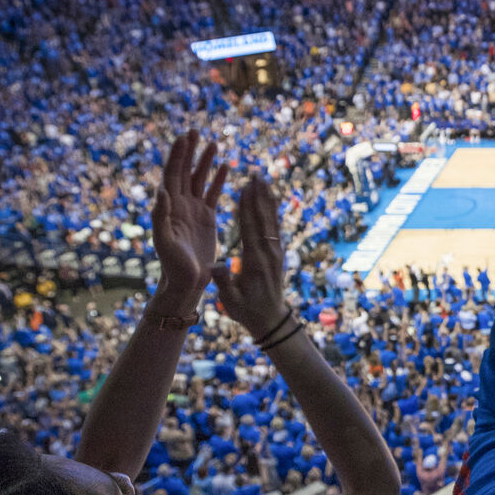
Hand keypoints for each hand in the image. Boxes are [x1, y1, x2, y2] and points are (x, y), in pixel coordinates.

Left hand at [150, 130, 226, 312]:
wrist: (186, 282)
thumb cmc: (173, 265)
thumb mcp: (164, 241)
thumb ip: (160, 216)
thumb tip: (161, 191)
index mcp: (169, 207)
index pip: (173, 175)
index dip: (178, 155)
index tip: (184, 137)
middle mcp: (180, 205)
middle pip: (185, 171)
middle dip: (189, 151)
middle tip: (194, 131)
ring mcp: (193, 210)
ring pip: (199, 180)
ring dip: (204, 161)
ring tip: (212, 143)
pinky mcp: (207, 218)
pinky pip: (212, 194)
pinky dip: (217, 180)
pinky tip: (224, 166)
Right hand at [211, 176, 288, 340]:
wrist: (272, 320)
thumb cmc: (247, 311)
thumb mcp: (230, 300)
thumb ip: (224, 282)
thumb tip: (216, 266)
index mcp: (255, 261)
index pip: (250, 229)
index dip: (247, 208)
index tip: (244, 188)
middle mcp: (269, 253)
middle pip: (263, 219)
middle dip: (259, 196)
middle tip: (255, 174)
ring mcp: (276, 252)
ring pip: (271, 220)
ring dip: (267, 199)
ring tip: (263, 179)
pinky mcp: (278, 253)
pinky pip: (274, 227)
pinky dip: (271, 210)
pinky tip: (268, 198)